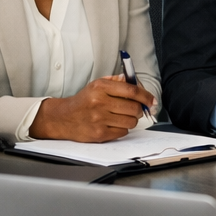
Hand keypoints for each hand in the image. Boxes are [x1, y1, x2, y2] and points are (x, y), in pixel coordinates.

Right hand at [30, 77, 155, 142]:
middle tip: (136, 109)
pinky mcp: (99, 134)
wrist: (63, 118)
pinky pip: (123, 132)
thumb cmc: (83, 101)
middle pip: (134, 108)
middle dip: (139, 109)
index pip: (131, 91)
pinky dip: (122, 129)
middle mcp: (99, 103)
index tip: (152, 101)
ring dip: (131, 120)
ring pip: (131, 121)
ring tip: (122, 117)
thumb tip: (135, 81)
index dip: (146, 96)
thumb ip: (116, 81)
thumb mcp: (96, 85)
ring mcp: (99, 119)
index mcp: (100, 88)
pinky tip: (114, 124)